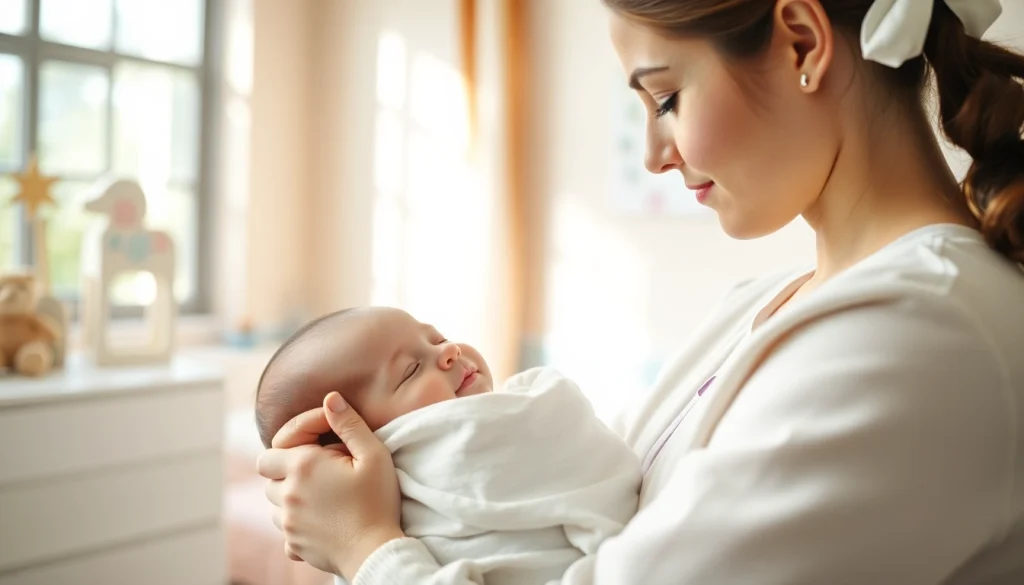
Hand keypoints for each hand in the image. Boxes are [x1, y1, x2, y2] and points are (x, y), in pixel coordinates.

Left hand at [256, 392, 404, 579]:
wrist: (376, 553)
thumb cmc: (378, 502)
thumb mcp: (374, 455)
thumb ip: (349, 424)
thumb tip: (330, 399)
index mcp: (304, 466)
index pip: (277, 442)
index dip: (299, 434)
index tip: (327, 438)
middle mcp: (287, 493)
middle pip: (267, 470)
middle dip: (287, 463)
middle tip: (317, 465)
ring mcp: (287, 521)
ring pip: (272, 499)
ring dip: (289, 490)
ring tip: (320, 491)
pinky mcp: (292, 543)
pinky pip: (282, 526)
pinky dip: (295, 518)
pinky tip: (318, 516)